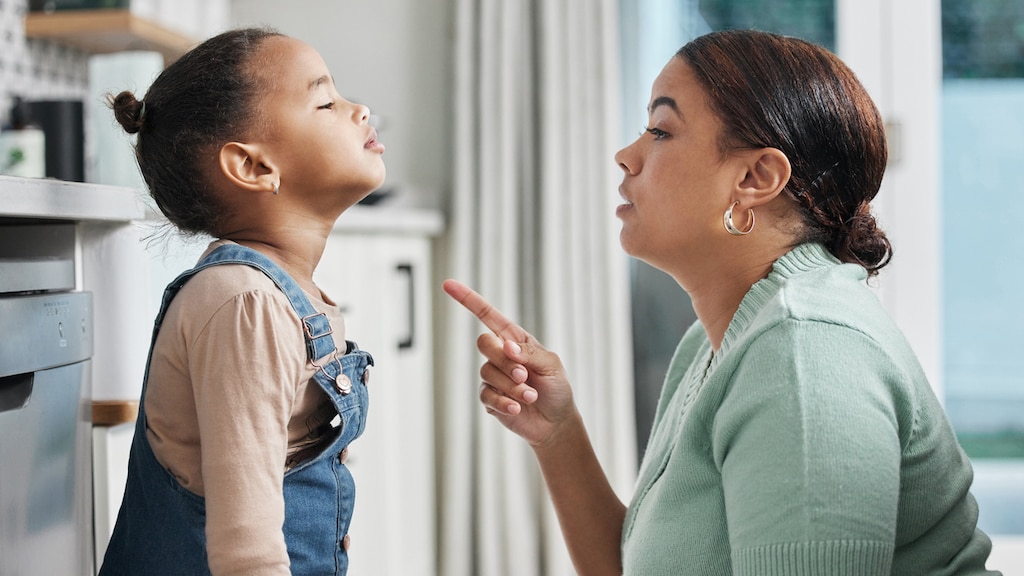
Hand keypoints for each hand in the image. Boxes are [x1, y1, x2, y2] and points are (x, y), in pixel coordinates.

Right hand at [442, 279, 575, 446]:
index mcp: (514, 339)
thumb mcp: (551, 365)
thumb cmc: (556, 387)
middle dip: (504, 361)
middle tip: (524, 375)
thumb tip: (506, 347)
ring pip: (486, 372)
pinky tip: (517, 408)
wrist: (555, 421)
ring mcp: (493, 376)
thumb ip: (529, 353)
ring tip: (530, 396)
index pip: (487, 315)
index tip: (448, 284)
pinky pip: (486, 395)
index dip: (468, 299)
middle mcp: (500, 355)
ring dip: (511, 386)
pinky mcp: (489, 398)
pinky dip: (504, 402)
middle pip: (484, 343)